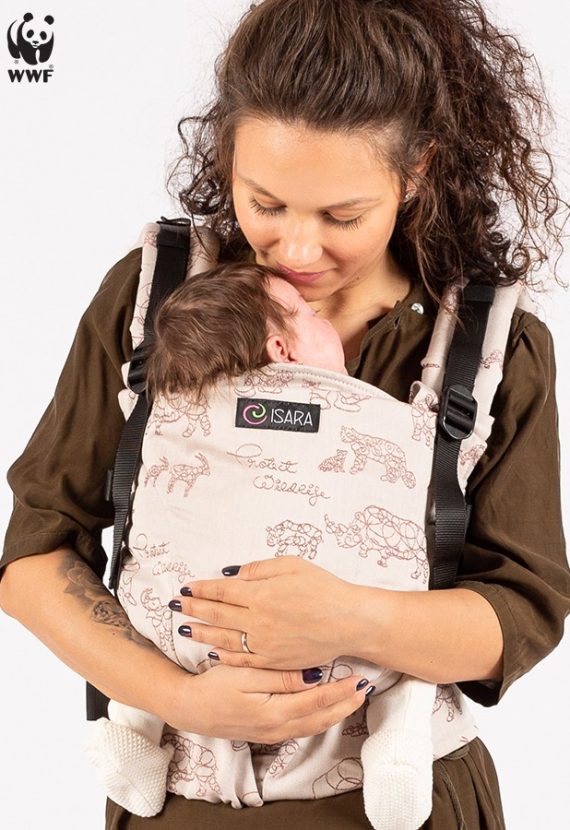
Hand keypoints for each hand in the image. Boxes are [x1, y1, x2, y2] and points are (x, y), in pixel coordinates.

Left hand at [170, 555, 361, 668]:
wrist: (348, 622)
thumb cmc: (324, 589)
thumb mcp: (292, 565)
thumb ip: (260, 569)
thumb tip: (234, 575)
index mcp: (260, 594)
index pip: (222, 591)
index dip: (202, 589)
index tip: (187, 587)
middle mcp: (257, 621)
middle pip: (217, 614)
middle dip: (195, 608)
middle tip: (177, 605)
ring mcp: (264, 644)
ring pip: (224, 639)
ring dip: (202, 633)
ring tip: (186, 629)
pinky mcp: (273, 661)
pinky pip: (242, 660)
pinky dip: (224, 656)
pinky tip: (213, 653)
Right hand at [170, 663, 372, 742]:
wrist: (189, 708)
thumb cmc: (214, 686)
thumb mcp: (245, 674)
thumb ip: (280, 677)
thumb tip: (313, 676)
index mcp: (273, 712)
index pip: (316, 701)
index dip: (340, 691)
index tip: (358, 679)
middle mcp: (277, 727)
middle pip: (320, 719)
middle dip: (345, 704)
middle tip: (365, 688)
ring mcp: (272, 733)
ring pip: (313, 726)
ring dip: (335, 712)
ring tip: (352, 698)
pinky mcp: (267, 732)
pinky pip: (302, 727)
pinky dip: (319, 718)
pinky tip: (325, 707)